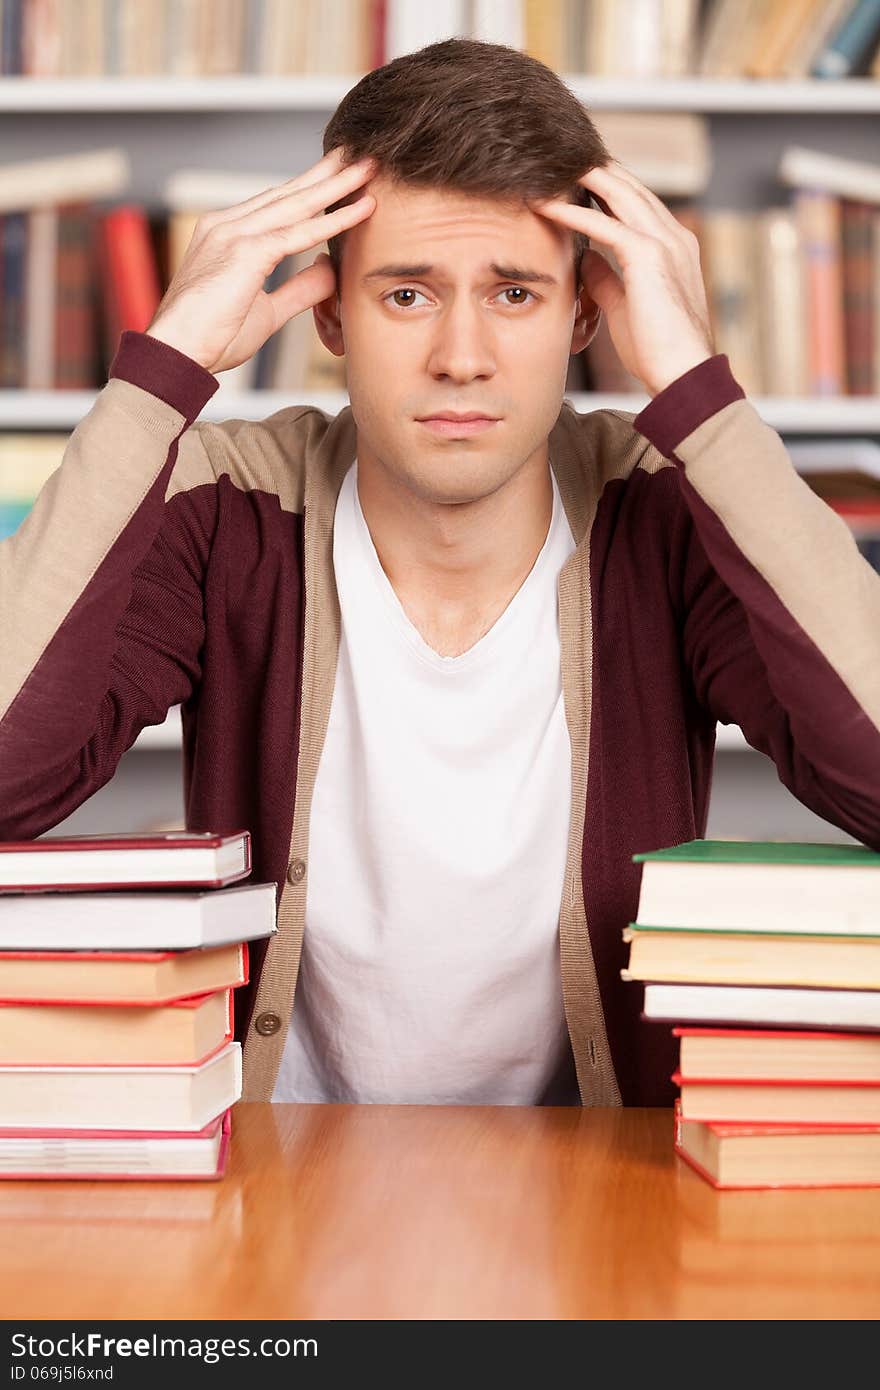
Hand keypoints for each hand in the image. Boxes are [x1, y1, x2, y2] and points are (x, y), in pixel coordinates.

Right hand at [145, 146, 377, 373]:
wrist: (175, 354)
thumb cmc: (211, 339)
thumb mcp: (266, 311)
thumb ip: (298, 289)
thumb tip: (328, 270)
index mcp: (225, 234)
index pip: (275, 205)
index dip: (309, 191)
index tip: (337, 176)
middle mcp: (227, 225)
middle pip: (288, 193)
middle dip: (327, 173)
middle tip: (361, 154)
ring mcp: (233, 234)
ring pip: (297, 204)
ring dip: (337, 185)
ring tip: (369, 169)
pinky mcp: (244, 252)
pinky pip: (298, 233)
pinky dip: (332, 221)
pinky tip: (360, 210)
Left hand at [531, 161, 715, 396]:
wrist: (682, 374)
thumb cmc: (657, 350)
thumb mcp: (625, 306)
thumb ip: (607, 278)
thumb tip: (585, 259)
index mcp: (673, 246)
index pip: (636, 202)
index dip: (604, 187)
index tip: (572, 178)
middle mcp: (673, 236)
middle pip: (628, 186)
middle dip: (591, 168)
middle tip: (553, 158)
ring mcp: (665, 242)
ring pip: (618, 192)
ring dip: (581, 177)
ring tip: (545, 166)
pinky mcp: (649, 256)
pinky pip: (604, 223)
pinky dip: (573, 211)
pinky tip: (545, 205)